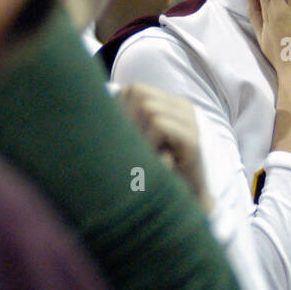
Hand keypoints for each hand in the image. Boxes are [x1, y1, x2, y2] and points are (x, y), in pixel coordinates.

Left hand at [118, 82, 210, 211]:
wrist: (183, 200)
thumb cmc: (155, 168)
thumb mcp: (139, 139)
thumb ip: (127, 119)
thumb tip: (98, 102)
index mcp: (171, 103)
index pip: (134, 89)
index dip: (122, 109)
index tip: (124, 136)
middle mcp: (184, 107)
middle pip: (141, 96)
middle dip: (129, 120)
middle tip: (134, 147)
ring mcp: (191, 122)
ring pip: (149, 108)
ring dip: (139, 133)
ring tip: (145, 153)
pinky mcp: (193, 141)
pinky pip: (159, 124)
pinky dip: (149, 141)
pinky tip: (154, 157)